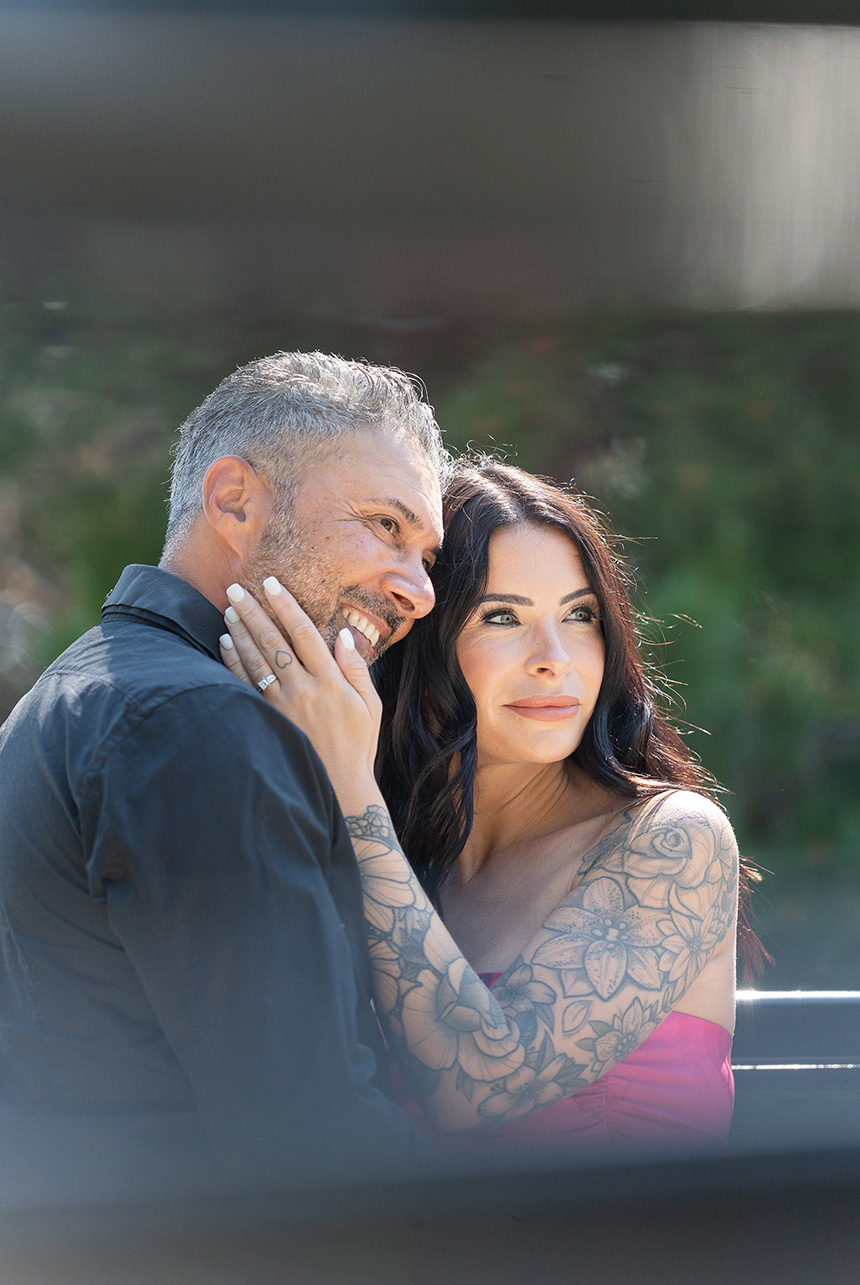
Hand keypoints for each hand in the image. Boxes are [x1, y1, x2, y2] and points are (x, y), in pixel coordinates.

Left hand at [218, 578, 381, 795]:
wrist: (338, 786)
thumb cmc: (358, 744)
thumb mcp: (370, 705)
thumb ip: (357, 668)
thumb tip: (344, 635)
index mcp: (331, 680)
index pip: (304, 633)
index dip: (286, 606)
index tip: (271, 584)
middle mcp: (303, 689)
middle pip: (273, 641)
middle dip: (253, 611)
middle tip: (236, 588)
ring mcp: (282, 705)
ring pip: (255, 660)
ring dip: (240, 631)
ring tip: (229, 609)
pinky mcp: (268, 719)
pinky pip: (245, 684)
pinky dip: (233, 661)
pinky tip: (225, 643)